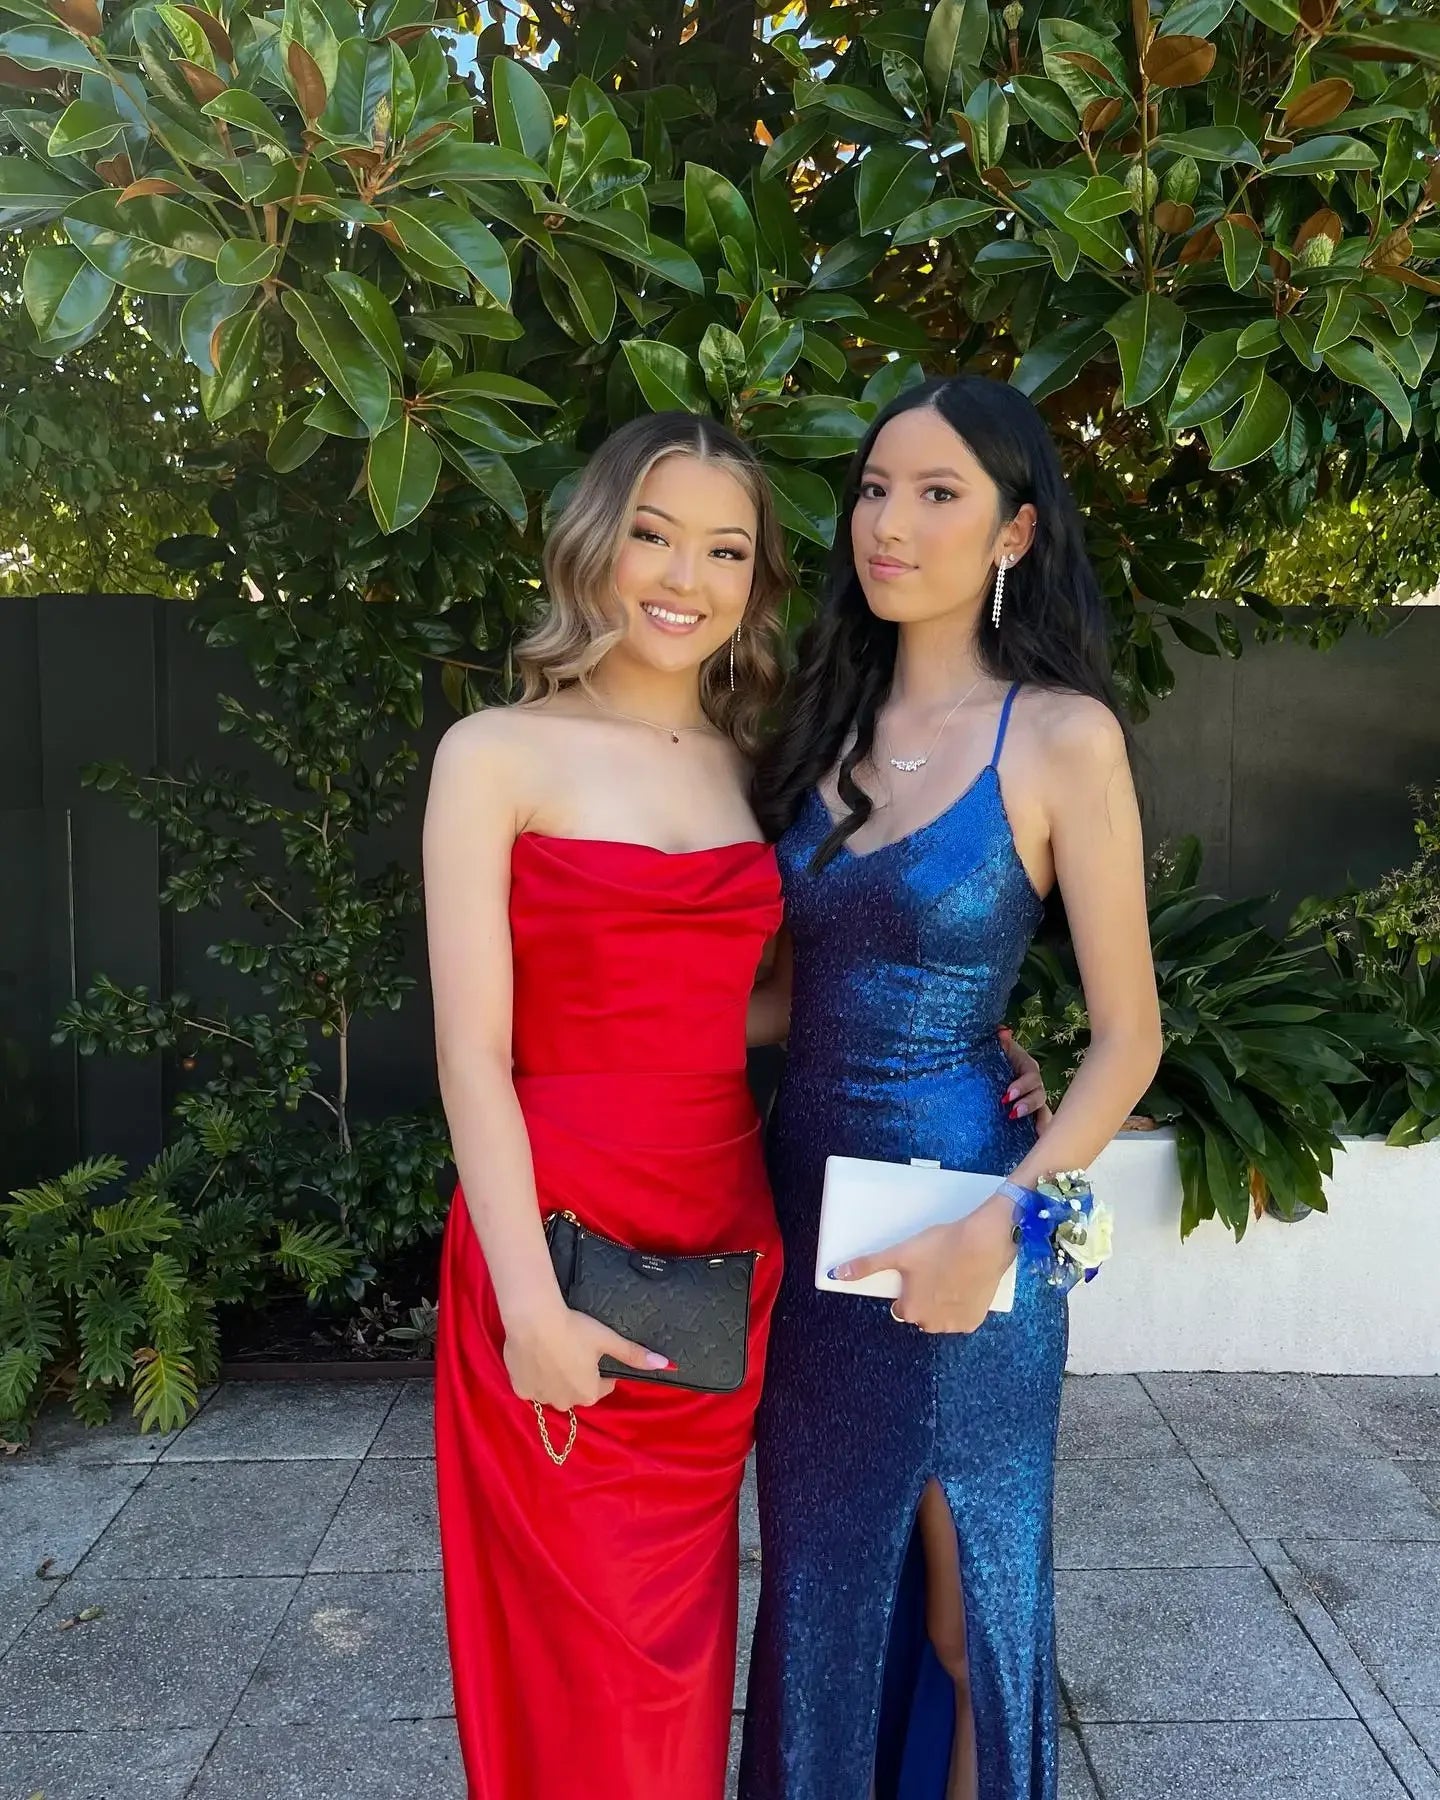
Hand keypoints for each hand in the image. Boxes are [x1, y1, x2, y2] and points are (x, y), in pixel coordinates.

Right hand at [503, 1300, 672, 1409]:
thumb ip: (634, 1355)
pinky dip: (535, 1376)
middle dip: (577, 1376)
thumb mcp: (607, 1340)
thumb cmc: (575, 1329)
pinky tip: (536, 1357)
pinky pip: (532, 1387)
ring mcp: (540, 1398)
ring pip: (553, 1390)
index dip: (600, 1370)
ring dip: (556, 1378)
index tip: (594, 1353)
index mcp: (588, 1394)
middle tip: (572, 1349)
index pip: (602, 1387)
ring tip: (553, 1351)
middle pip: (576, 1391)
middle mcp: (565, 1403)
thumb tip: (665, 1365)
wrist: (534, 1320)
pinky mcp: (520, 1390)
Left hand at [830, 1194, 1016, 1334]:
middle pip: (921, 1313)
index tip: (918, 1272)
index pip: (900, 1306)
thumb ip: (868, 1266)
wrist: (983, 1244)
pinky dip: (962, 1305)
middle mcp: (930, 1324)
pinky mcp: (975, 1320)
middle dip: (925, 1297)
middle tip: (935, 1271)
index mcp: (910, 1310)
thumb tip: (835, 1274)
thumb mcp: (900, 1253)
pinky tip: (964, 1285)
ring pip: (942, 1317)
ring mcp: (955, 1324)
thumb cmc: (940, 1247)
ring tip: (950, 1276)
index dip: (908, 1288)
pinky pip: (963, 1316)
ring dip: (943, 1303)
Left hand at [999, 1027, 1051, 1130]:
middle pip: (1039, 1095)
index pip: (1031, 1076)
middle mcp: (1034, 1085)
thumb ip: (1000, 1042)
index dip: (1022, 1086)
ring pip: (1042, 1110)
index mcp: (1027, 1068)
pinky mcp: (1031, 1115)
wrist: (989, 1071)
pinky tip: (1039, 1140)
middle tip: (1013, 1112)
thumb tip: (1001, 1031)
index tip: (1007, 1095)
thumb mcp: (996, 1050)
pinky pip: (1042, 1123)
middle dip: (1028, 1104)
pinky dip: (1042, 1132)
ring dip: (1036, 1119)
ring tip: (1026, 1128)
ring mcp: (1035, 1100)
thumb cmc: (994, 1059)